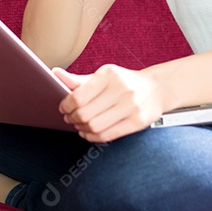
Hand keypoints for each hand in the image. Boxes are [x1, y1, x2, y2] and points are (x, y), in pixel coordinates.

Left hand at [53, 64, 169, 142]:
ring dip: (81, 128)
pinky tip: (88, 133)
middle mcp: (121, 89)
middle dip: (72, 118)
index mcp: (109, 74)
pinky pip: (108, 135)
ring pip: (95, 126)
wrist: (156, 88)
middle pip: (85, 113)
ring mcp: (131, 106)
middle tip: (69, 118)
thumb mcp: (103, 76)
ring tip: (79, 125)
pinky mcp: (137, 122)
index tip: (63, 108)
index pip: (79, 96)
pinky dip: (93, 137)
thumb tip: (54, 74)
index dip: (66, 106)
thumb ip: (79, 80)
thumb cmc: (124, 81)